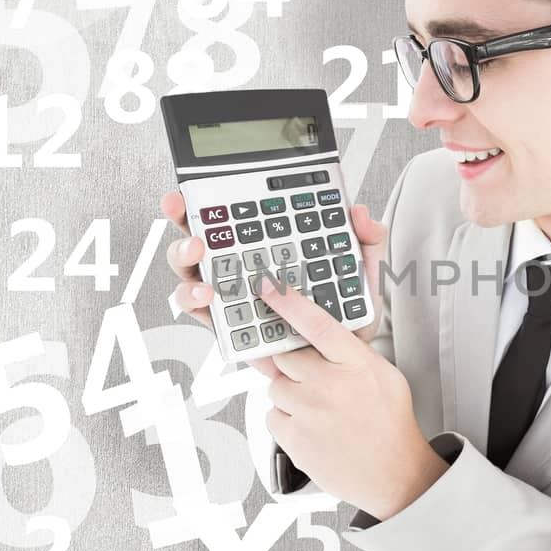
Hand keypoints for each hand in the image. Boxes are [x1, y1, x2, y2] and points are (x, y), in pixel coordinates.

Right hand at [158, 190, 389, 380]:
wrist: (345, 363)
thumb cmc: (346, 315)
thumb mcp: (361, 273)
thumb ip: (366, 241)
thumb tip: (359, 213)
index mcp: (267, 243)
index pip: (234, 213)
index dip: (209, 197)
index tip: (195, 187)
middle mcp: (240, 265)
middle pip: (199, 236)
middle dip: (184, 221)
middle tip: (195, 216)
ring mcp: (230, 294)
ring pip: (191, 271)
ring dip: (184, 258)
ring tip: (198, 254)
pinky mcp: (227, 325)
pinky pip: (201, 312)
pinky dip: (196, 301)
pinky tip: (209, 295)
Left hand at [256, 274, 446, 518]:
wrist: (394, 474)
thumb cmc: (390, 424)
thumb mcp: (383, 374)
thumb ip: (352, 353)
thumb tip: (321, 337)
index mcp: (354, 363)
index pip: (316, 323)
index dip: (288, 302)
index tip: (269, 287)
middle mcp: (329, 383)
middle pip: (286, 357)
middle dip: (294, 367)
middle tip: (313, 382)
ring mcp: (308, 411)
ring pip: (276, 387)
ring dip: (290, 396)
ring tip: (318, 412)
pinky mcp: (293, 437)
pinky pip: (273, 416)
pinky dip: (286, 421)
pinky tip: (311, 429)